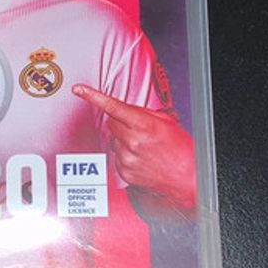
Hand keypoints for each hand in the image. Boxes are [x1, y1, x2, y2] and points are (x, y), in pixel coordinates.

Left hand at [72, 84, 196, 215]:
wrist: (187, 178)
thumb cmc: (181, 150)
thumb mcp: (166, 122)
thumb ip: (143, 114)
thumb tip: (128, 111)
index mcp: (144, 124)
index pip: (112, 106)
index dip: (93, 96)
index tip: (79, 89)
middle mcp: (132, 141)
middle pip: (111, 122)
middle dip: (122, 123)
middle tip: (139, 129)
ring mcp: (126, 157)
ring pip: (113, 140)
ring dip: (124, 140)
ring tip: (145, 148)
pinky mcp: (124, 171)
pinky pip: (116, 156)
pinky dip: (126, 155)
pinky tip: (142, 159)